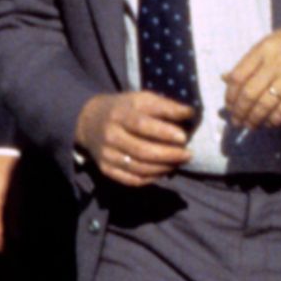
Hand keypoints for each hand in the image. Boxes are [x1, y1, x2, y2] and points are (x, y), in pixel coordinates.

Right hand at [76, 90, 196, 188]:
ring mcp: (107, 154)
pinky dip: (151, 179)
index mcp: (119, 114)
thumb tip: (190, 113)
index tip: (183, 137)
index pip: (141, 124)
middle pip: (141, 150)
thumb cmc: (124, 108)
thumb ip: (165, 106)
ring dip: (163, 168)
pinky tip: (164, 171)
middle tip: (188, 154)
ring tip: (179, 162)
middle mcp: (110, 135)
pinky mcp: (106, 169)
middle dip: (168, 155)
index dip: (163, 132)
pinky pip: (132, 180)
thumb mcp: (141, 99)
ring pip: (139, 168)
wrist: (90, 121)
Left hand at [223, 7, 280, 134]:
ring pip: (265, 105)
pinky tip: (270, 123)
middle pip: (249, 94)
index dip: (230, 96)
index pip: (238, 76)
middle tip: (236, 122)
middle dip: (239, 112)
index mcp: (264, 49)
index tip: (229, 106)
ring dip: (254, 119)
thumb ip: (251, 60)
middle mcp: (276, 63)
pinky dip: (274, 120)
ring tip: (250, 125)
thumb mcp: (274, 41)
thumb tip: (226, 78)